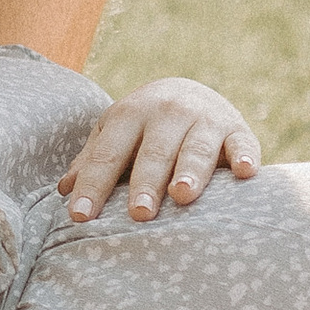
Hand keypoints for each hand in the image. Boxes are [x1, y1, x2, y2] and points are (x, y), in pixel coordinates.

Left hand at [63, 78, 258, 222]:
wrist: (189, 92)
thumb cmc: (143, 127)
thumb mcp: (115, 134)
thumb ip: (93, 160)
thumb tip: (63, 190)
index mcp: (130, 114)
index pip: (108, 154)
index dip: (93, 185)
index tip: (81, 216)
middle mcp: (167, 111)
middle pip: (154, 152)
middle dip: (146, 182)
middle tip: (139, 213)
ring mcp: (204, 119)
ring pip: (196, 148)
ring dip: (191, 172)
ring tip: (182, 196)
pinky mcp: (236, 129)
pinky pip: (242, 143)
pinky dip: (245, 156)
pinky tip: (246, 173)